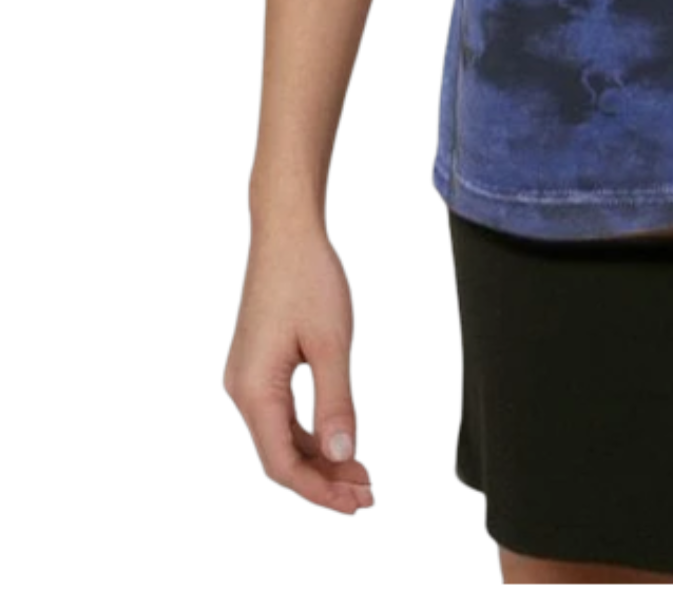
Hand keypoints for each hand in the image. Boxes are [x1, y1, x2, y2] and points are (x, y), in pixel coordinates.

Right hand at [223, 215, 374, 514]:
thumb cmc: (309, 279)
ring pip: (281, 437)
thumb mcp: (332, 342)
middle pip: (280, 456)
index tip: (358, 502)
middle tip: (368, 493)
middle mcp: (242, 390)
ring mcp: (247, 378)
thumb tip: (343, 455)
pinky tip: (339, 439)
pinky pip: (281, 414)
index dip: (319, 490)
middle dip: (323, 479)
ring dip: (319, 457)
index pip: (282, 463)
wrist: (286, 231)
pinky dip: (309, 432)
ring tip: (361, 473)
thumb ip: (336, 402)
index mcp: (254, 390)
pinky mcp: (257, 366)